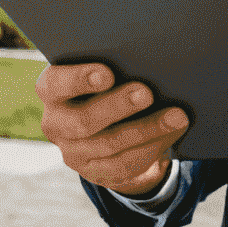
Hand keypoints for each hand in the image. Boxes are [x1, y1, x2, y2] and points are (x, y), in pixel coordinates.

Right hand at [36, 62, 188, 195]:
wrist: (105, 123)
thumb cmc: (106, 81)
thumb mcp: (98, 69)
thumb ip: (110, 62)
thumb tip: (145, 55)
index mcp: (51, 89)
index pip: (56, 84)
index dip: (79, 80)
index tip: (108, 74)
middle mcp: (55, 123)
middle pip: (84, 121)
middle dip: (118, 106)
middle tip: (146, 93)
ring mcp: (73, 152)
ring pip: (109, 145)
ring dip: (146, 130)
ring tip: (176, 116)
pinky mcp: (94, 172)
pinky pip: (124, 164)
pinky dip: (152, 147)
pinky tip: (172, 132)